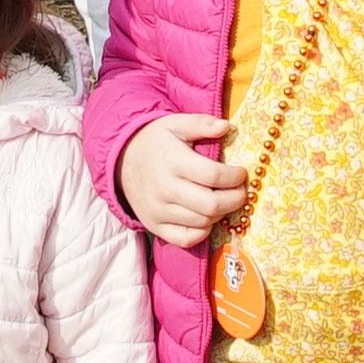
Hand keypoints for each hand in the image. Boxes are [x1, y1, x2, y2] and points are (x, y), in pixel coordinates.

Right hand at [119, 114, 248, 249]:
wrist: (122, 161)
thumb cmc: (156, 141)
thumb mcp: (176, 124)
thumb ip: (202, 123)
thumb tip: (226, 126)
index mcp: (173, 161)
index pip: (213, 175)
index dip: (234, 177)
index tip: (241, 173)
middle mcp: (164, 188)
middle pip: (210, 204)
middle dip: (234, 200)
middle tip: (241, 192)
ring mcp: (158, 210)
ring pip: (201, 222)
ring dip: (221, 214)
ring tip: (224, 201)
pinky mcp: (155, 225)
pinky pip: (186, 239)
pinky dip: (202, 232)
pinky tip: (207, 218)